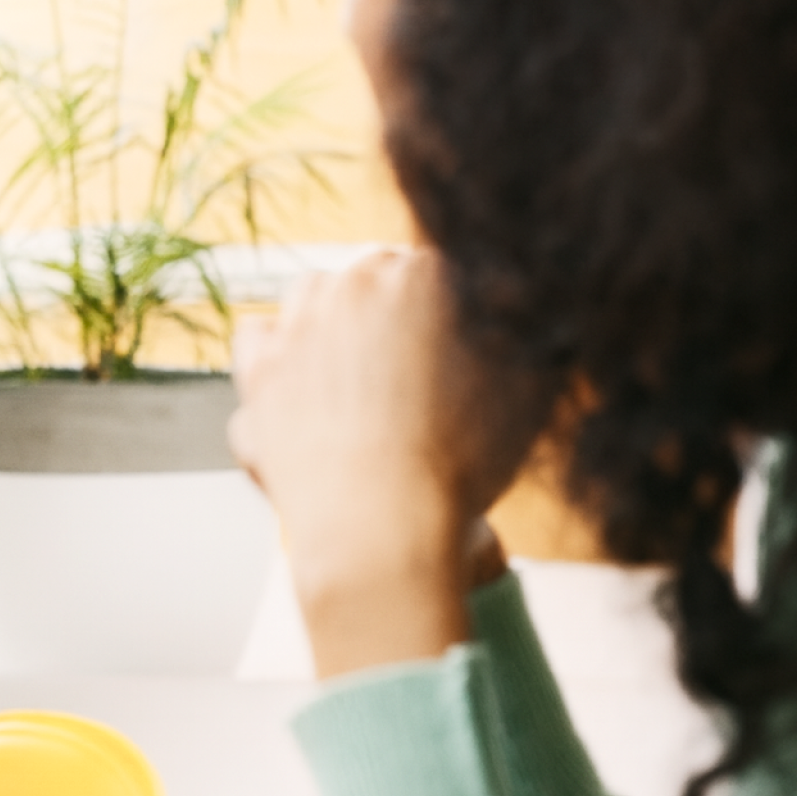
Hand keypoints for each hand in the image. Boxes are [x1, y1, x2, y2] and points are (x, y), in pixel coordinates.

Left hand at [229, 248, 553, 676]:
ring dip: (330, 321)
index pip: (439, 263)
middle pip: (372, 274)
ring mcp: (296, 328)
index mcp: (421, 275)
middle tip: (414, 364)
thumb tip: (540, 308)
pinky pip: (256, 339)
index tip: (456, 333)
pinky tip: (300, 381)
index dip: (451, 301)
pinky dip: (274, 353)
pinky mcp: (257, 374)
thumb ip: (538, 333)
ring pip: (311, 296)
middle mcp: (352, 286)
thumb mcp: (532, 392)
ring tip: (357, 373)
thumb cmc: (459, 466)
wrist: (381, 531)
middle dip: (391, 310)